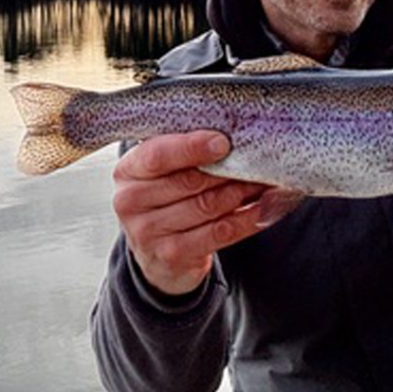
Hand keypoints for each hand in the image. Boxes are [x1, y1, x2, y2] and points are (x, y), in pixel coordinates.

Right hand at [112, 130, 269, 295]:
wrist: (155, 252)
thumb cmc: (165, 198)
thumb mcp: (163, 172)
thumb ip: (185, 152)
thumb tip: (228, 136)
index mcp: (128, 171)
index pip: (158, 155)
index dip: (192, 147)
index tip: (223, 142)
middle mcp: (131, 202)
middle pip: (189, 181)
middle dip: (228, 169)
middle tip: (258, 159)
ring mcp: (148, 233)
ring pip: (208, 206)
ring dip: (242, 192)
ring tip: (264, 180)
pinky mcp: (172, 255)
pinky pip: (220, 231)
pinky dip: (247, 218)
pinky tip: (263, 207)